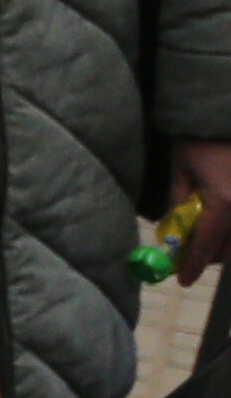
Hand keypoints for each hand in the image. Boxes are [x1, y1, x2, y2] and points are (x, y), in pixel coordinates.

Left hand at [173, 140, 230, 281]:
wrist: (224, 117)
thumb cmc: (199, 141)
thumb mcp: (180, 171)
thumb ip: (177, 204)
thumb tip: (172, 231)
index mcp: (223, 202)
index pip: (206, 244)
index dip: (194, 265)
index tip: (183, 280)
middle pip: (230, 248)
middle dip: (210, 257)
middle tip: (190, 257)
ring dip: (224, 246)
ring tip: (204, 239)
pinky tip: (221, 225)